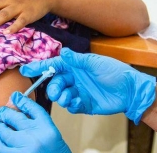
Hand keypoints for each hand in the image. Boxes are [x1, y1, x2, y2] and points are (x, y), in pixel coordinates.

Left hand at [0, 92, 70, 152]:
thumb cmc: (54, 152)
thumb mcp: (51, 133)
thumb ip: (36, 119)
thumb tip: (18, 102)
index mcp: (46, 129)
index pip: (31, 108)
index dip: (21, 100)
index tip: (15, 96)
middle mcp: (34, 138)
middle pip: (13, 118)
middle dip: (3, 113)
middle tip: (0, 111)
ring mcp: (23, 150)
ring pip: (3, 134)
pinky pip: (1, 149)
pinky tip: (0, 141)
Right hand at [21, 48, 155, 123]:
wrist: (130, 90)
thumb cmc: (115, 72)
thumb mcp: (95, 62)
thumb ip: (77, 59)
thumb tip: (62, 52)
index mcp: (76, 66)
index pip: (54, 65)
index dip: (40, 67)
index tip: (26, 70)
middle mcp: (75, 78)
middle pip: (55, 82)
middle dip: (53, 87)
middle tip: (57, 91)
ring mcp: (79, 91)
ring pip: (61, 95)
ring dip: (61, 96)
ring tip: (68, 97)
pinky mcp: (84, 104)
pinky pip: (71, 105)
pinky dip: (71, 104)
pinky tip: (77, 102)